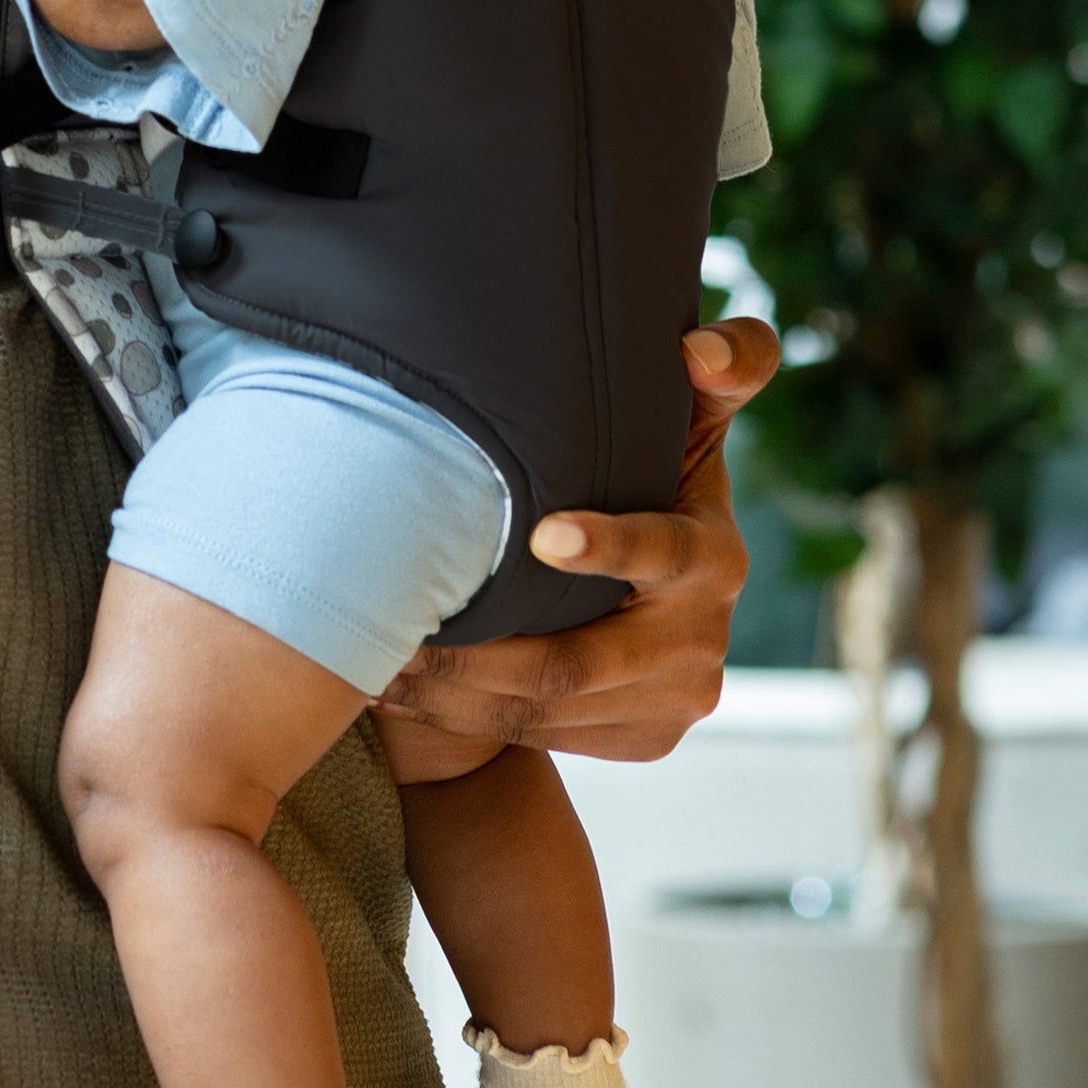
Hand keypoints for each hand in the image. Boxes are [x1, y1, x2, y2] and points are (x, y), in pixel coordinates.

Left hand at [375, 319, 781, 762]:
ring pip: (543, 709)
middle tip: (392, 627)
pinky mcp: (643, 738)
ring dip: (447, 691)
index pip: (667, 553)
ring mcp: (676, 699)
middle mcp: (703, 636)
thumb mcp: (684, 420)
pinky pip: (538, 736)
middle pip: (575, 664)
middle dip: (474, 654)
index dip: (609, 548)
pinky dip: (457, 717)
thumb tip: (701, 350)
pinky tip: (392, 690)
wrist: (657, 587)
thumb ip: (719, 368)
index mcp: (712, 552)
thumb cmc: (651, 471)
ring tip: (368, 658)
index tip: (542, 535)